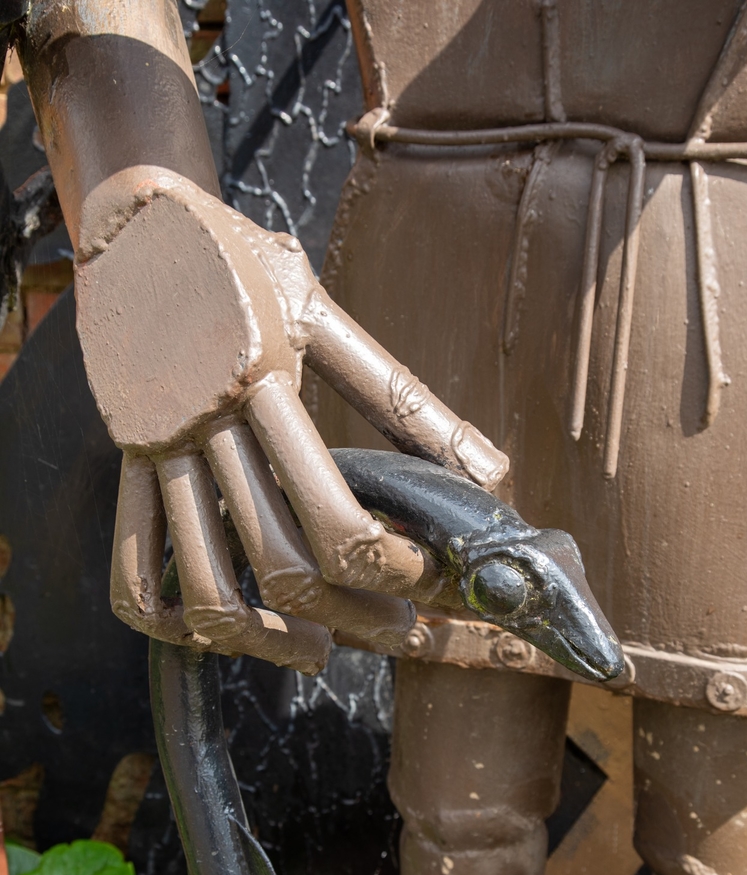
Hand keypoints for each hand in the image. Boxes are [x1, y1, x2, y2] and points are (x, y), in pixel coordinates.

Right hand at [75, 168, 508, 673]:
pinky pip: (132, 571)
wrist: (132, 221)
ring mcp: (156, 457)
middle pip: (281, 565)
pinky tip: (222, 633)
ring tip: (322, 651)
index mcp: (262, 385)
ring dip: (270, 642)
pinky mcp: (127, 469)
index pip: (336, 517)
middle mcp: (203, 430)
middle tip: (401, 626)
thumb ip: (401, 398)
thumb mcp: (321, 310)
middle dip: (355, 617)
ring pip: (205, 588)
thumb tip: (488, 473)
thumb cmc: (240, 260)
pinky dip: (170, 622)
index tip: (429, 573)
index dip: (395, 568)